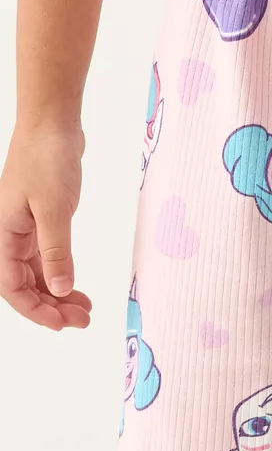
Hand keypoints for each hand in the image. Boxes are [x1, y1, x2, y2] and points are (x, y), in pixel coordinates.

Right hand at [0, 120, 91, 329]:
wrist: (52, 125)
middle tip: (83, 320)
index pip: (12, 287)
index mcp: (3, 235)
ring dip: (57, 294)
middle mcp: (8, 236)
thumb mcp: (54, 209)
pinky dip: (61, 273)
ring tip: (85, 309)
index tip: (62, 324)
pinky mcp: (40, 221)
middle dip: (50, 307)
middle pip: (24, 285)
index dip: (35, 311)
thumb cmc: (47, 160)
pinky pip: (45, 258)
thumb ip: (56, 251)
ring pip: (36, 273)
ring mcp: (24, 229)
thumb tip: (58, 289)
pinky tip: (76, 285)